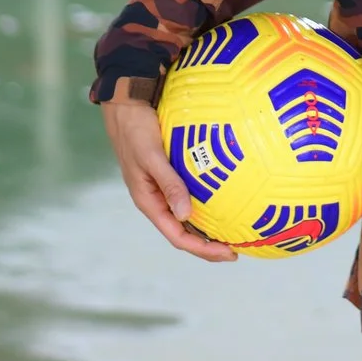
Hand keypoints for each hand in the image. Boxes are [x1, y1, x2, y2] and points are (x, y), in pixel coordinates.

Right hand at [101, 96, 238, 262]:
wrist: (125, 107)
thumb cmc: (136, 130)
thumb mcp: (152, 157)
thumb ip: (168, 184)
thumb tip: (186, 216)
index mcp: (149, 202)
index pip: (177, 236)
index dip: (202, 249)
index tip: (228, 253)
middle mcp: (157, 200)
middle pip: (184, 233)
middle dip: (207, 246)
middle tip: (236, 251)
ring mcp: (162, 189)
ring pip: (187, 217)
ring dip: (207, 229)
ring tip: (231, 234)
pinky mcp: (170, 175)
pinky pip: (189, 196)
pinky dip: (205, 205)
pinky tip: (223, 202)